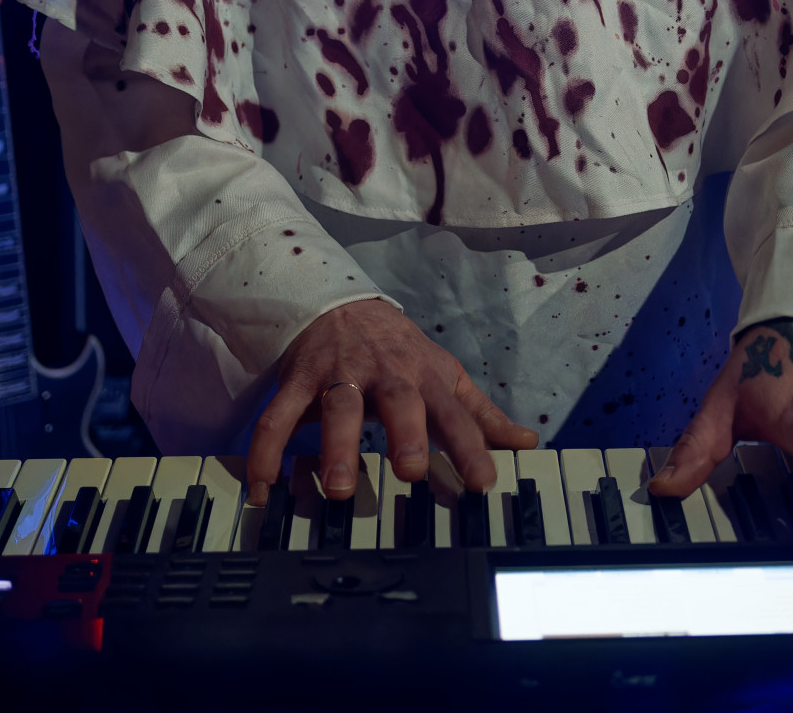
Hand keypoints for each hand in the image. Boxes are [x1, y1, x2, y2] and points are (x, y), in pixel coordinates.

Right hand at [246, 299, 537, 504]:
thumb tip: (528, 443)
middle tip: (408, 470)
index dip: (471, 446)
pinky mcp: (299, 379)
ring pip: (338, 407)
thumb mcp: (444, 376)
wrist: (341, 305)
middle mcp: (385, 375)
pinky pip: (279, 415)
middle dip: (404, 433)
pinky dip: (267, 451)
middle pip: (398, 400)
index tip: (483, 482)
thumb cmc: (401, 353)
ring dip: (336, 445)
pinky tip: (263, 488)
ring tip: (336, 488)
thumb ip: (481, 415)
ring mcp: (339, 375)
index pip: (455, 414)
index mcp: (425, 378)